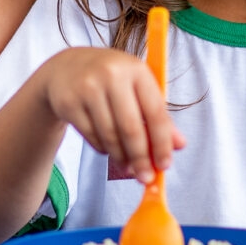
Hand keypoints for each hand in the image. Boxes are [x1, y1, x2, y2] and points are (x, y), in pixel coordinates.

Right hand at [38, 48, 184, 184]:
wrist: (66, 67)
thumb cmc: (111, 80)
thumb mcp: (136, 87)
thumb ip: (158, 114)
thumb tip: (180, 145)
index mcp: (135, 69)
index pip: (155, 112)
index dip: (162, 142)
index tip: (165, 165)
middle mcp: (111, 75)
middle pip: (131, 128)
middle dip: (141, 158)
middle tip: (145, 177)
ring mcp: (87, 88)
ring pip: (109, 136)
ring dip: (122, 157)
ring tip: (128, 166)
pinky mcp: (68, 103)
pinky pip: (92, 137)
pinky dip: (103, 149)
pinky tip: (108, 148)